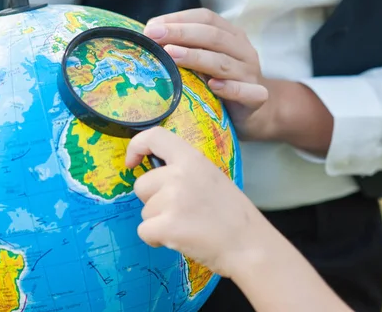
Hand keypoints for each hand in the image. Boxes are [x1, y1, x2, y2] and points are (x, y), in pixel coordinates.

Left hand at [125, 127, 266, 277]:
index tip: (132, 163)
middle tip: (180, 211)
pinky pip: (144, 231)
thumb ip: (184, 171)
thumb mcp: (211, 177)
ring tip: (187, 226)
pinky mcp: (167, 225)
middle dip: (152, 200)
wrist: (249, 246)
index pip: (154, 137)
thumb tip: (156, 176)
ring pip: (144, 211)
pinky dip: (156, 239)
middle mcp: (179, 174)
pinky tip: (179, 239)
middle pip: (141, 185)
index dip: (136, 146)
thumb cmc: (232, 214)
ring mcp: (172, 200)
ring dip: (159, 222)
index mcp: (192, 158)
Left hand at [144, 8, 271, 139]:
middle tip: (154, 36)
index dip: (179, 19)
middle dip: (181, 34)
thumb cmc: (221, 84)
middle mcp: (243, 51)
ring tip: (172, 54)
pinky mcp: (257, 98)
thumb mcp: (204, 62)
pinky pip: (247, 92)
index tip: (151, 26)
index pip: (206, 18)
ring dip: (196, 57)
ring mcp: (251, 74)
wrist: (255, 114)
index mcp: (231, 36)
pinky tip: (213, 85)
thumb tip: (148, 40)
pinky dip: (230, 88)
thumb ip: (185, 49)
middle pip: (213, 36)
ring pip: (224, 63)